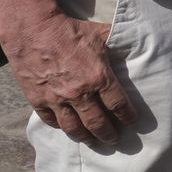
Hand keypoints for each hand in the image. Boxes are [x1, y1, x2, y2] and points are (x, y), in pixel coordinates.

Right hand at [0, 0, 137, 145]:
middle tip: (114, 141)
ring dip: (85, 137)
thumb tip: (137, 44)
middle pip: (98, 123)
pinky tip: (66, 128)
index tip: (132, 123)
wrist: (34, 30)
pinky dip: (60, 127)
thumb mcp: (102, 34)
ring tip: (92, 141)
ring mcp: (56, 99)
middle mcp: (79, 94)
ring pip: (73, 128)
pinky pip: (51, 121)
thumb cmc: (71, 30)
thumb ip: (120, 44)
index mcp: (99, 78)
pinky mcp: (38, 100)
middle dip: (108, 135)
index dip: (128, 117)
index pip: (119, 105)